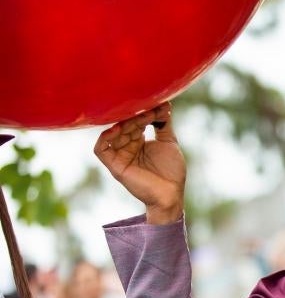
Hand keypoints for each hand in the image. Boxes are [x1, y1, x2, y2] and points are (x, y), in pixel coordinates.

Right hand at [94, 104, 185, 223]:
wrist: (171, 193)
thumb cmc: (171, 171)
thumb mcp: (169, 142)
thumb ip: (163, 124)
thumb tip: (164, 104)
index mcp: (138, 141)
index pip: (136, 121)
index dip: (145, 113)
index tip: (160, 106)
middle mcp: (127, 147)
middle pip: (125, 125)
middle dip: (137, 117)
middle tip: (150, 111)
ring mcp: (120, 156)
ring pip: (114, 134)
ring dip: (126, 124)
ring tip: (141, 120)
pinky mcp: (114, 166)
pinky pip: (101, 149)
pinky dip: (105, 138)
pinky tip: (118, 129)